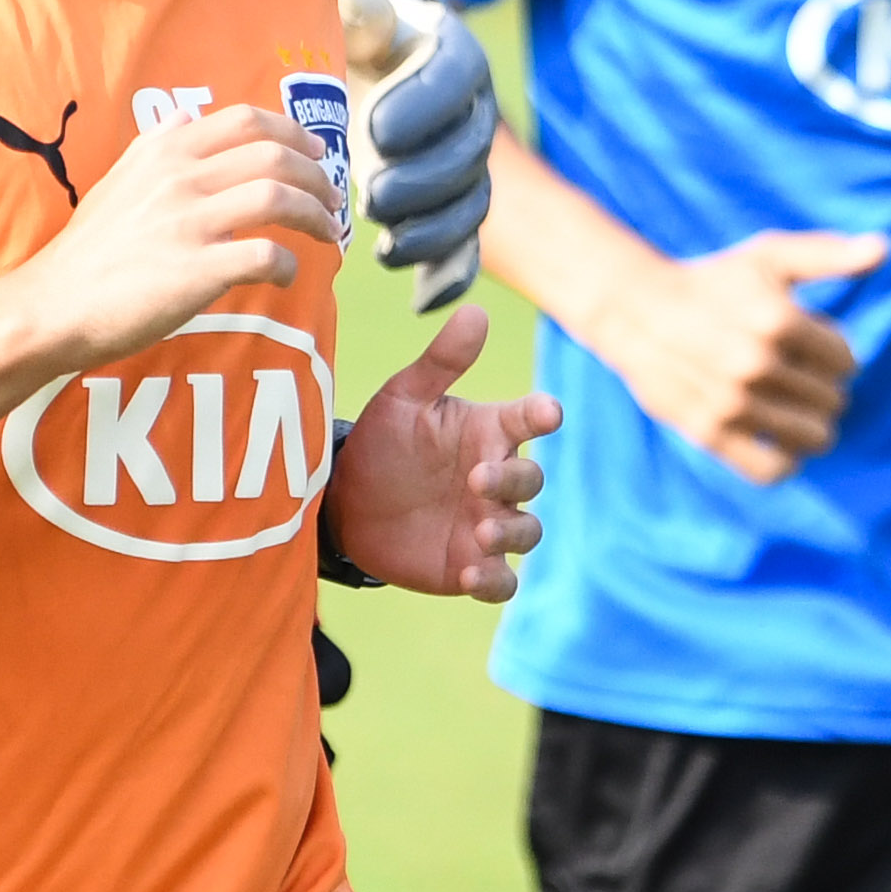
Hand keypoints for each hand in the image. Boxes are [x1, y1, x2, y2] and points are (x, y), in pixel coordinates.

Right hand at [13, 102, 340, 368]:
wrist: (52, 306)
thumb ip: (153, 148)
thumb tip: (185, 118)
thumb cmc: (88, 250)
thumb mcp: (115, 181)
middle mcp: (180, 178)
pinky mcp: (196, 270)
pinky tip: (284, 274)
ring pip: (278, 198)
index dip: (294, 133)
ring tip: (326, 232)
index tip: (316, 152)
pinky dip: (286, 264)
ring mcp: (188, 223)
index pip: (247, 121)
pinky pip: (264, 255)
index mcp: (165, 151)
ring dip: (315, 215)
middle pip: (275, 156)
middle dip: (317, 176)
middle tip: (332, 199)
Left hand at [329, 304, 558, 599]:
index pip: (528, 420)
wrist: (344, 505)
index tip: (546, 413)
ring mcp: (489, 525)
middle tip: (477, 479)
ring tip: (480, 534)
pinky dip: (496, 580)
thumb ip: (441, 362)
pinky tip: (472, 574)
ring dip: (510, 533)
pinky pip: (502, 580)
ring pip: (526, 531)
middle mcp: (497, 479)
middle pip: (530, 480)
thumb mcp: (404, 399)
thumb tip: (476, 310)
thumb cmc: (382, 443)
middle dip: (512, 481)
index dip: (541, 416)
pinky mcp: (471, 567)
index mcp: (489, 434)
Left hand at [341, 0, 495, 293]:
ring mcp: (467, 167)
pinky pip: (464, 247)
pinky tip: (420, 299)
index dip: (422, 108)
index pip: (453, 81)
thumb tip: (357, 7)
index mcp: (456, 59)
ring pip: (469, 205)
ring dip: (432, 231)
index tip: (374, 128)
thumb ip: (358, 9)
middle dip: (423, 181)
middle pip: (466, 154)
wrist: (367, 71)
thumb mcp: (356, 12)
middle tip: (374, 194)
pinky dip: (448, 275)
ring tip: (385, 244)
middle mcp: (473, 115)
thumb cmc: (356, 40)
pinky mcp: (450, 209)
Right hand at [584, 229, 886, 481]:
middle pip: (833, 399)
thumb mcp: (770, 257)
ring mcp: (732, 402)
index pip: (846, 360)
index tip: (810, 343)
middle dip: (823, 387)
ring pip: (814, 437)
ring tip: (795, 407)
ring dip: (813, 424)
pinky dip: (786, 460)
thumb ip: (828, 255)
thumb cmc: (714, 281)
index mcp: (778, 320)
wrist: (636, 310)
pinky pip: (772, 469)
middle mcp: (756, 363)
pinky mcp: (709, 432)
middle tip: (795, 374)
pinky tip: (780, 440)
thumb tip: (884, 248)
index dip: (834, 353)